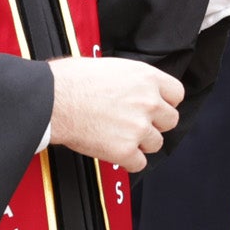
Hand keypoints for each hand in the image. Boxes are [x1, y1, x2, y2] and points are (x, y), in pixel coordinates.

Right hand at [47, 56, 183, 172]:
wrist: (52, 100)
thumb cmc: (70, 80)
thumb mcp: (109, 66)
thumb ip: (130, 79)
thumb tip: (131, 86)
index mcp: (146, 77)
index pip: (177, 94)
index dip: (165, 102)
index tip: (157, 107)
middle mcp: (148, 102)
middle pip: (170, 121)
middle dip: (155, 124)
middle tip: (137, 123)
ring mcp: (138, 127)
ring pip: (156, 143)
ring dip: (141, 143)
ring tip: (122, 137)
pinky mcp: (125, 149)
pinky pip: (139, 163)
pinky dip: (128, 161)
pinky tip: (116, 153)